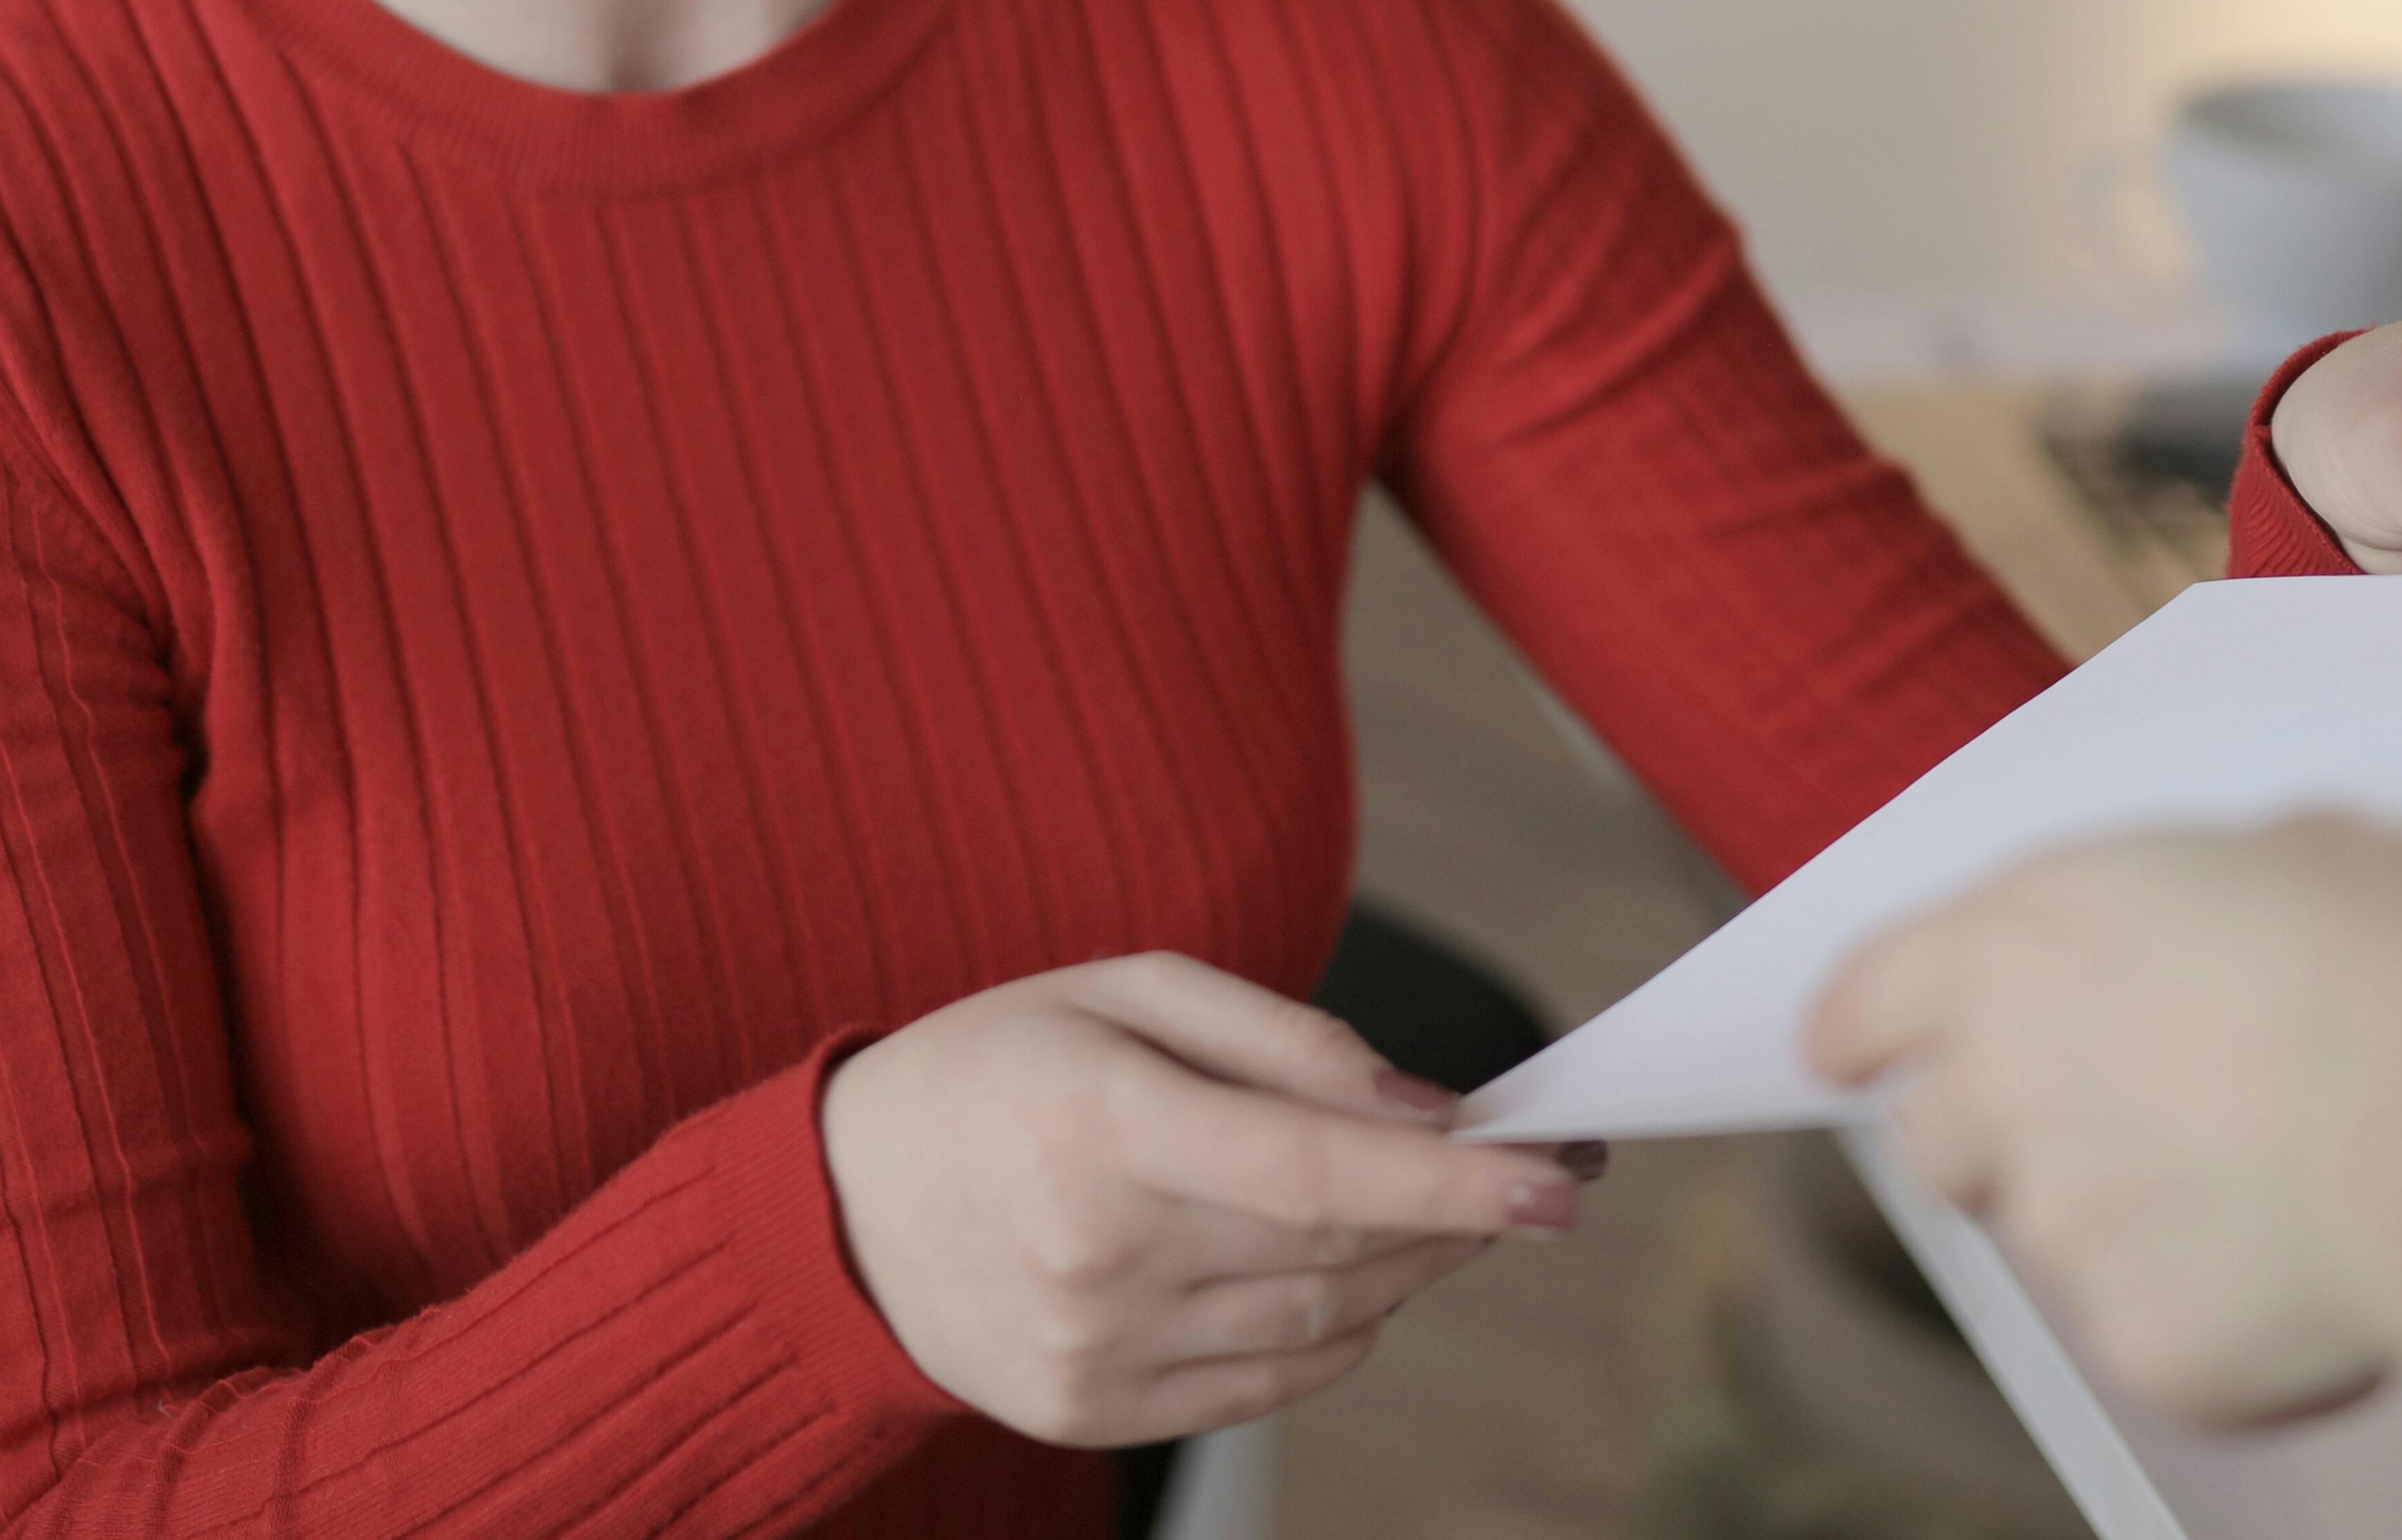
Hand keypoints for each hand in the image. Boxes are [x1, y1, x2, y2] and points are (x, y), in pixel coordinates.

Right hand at [817, 954, 1592, 1449]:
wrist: (842, 1210)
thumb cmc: (995, 1069)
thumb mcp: (1120, 990)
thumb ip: (1280, 1037)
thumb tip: (1423, 1107)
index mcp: (1100, 1122)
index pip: (1315, 1171)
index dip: (1451, 1181)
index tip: (1559, 1178)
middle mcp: (1096, 1251)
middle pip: (1336, 1249)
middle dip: (1458, 1210)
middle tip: (1532, 1168)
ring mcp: (1094, 1349)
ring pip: (1323, 1323)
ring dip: (1410, 1265)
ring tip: (1442, 1207)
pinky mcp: (1096, 1413)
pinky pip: (1272, 1381)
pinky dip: (1339, 1328)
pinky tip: (1349, 1270)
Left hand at [1808, 820, 2401, 1425]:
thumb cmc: (2397, 961)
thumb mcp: (2310, 848)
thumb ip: (2218, 888)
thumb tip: (2244, 913)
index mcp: (2014, 942)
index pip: (1865, 998)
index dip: (1862, 1029)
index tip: (1854, 1052)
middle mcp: (2000, 1086)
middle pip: (1936, 1136)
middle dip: (1995, 1138)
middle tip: (2109, 1126)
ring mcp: (2061, 1231)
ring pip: (2052, 1243)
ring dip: (2118, 1225)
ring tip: (2250, 1192)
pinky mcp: (2137, 1348)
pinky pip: (2160, 1338)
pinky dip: (2218, 1317)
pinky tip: (2311, 1272)